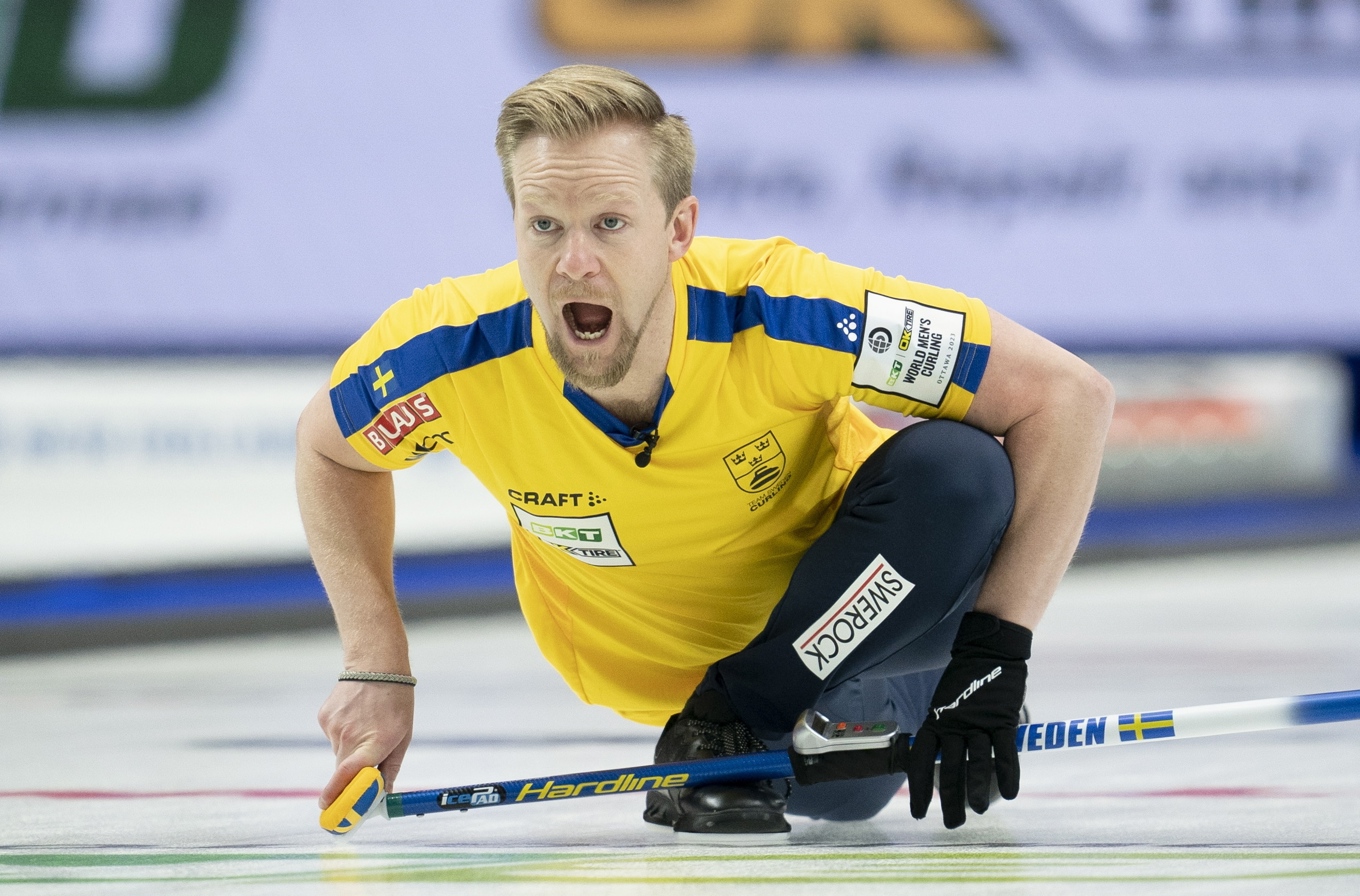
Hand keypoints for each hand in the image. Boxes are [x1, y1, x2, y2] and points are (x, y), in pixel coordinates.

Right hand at [317, 680, 414, 807]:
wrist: (376, 666)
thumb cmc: (396, 703)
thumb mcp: (403, 737)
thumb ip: (390, 768)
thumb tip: (382, 796)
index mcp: (375, 742)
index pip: (350, 775)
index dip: (339, 796)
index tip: (330, 812)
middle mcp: (351, 736)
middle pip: (342, 772)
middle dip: (349, 780)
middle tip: (359, 777)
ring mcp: (334, 727)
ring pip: (339, 754)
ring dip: (350, 752)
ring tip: (366, 728)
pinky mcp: (324, 718)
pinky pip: (333, 738)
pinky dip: (343, 736)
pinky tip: (355, 718)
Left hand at [906, 612, 1030, 827]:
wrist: (988, 650)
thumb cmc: (965, 683)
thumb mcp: (945, 706)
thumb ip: (942, 734)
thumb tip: (936, 764)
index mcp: (935, 721)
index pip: (921, 759)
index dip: (918, 787)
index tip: (918, 813)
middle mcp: (953, 724)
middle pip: (949, 766)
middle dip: (949, 798)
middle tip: (951, 824)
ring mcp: (978, 721)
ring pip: (976, 760)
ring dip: (975, 787)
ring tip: (976, 811)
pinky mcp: (1002, 718)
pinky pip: (1005, 750)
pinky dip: (1007, 772)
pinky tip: (1008, 793)